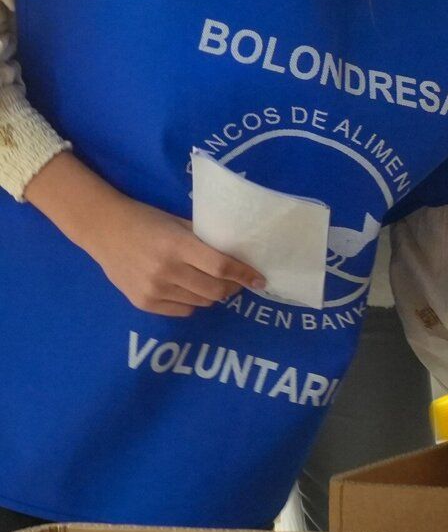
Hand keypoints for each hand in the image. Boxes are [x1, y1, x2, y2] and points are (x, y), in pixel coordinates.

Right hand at [26, 152, 264, 316]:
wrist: (103, 228)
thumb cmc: (146, 220)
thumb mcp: (177, 223)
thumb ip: (204, 239)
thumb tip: (237, 254)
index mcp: (177, 246)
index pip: (221, 267)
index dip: (244, 275)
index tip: (260, 280)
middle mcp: (166, 271)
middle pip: (215, 291)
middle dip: (232, 288)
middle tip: (235, 281)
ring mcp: (154, 290)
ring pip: (201, 303)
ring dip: (212, 295)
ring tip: (208, 282)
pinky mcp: (143, 303)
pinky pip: (182, 311)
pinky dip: (192, 302)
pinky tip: (186, 288)